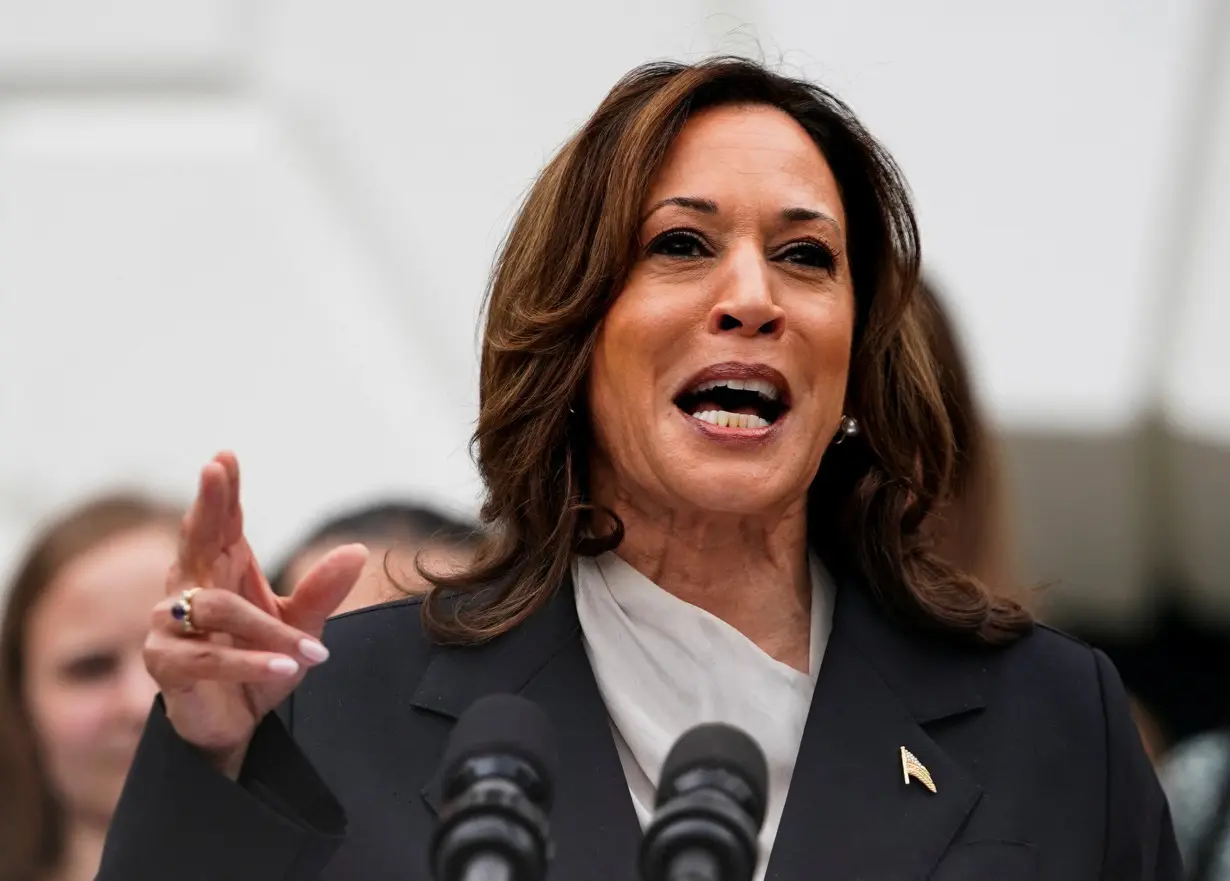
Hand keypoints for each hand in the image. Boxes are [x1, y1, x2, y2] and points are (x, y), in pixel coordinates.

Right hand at [144, 452, 366, 778]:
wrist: (236, 724)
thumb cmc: (262, 662)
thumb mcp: (302, 626)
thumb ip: (323, 590)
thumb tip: (358, 550)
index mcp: (221, 570)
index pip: (222, 523)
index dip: (222, 492)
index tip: (225, 457)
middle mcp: (189, 589)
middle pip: (197, 540)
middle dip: (206, 505)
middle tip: (212, 469)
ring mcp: (170, 626)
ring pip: (218, 610)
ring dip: (269, 632)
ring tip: (313, 653)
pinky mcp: (167, 665)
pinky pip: (210, 659)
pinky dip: (253, 663)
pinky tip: (288, 667)